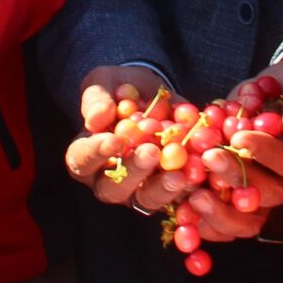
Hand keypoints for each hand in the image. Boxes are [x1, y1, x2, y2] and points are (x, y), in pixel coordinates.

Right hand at [64, 68, 193, 213]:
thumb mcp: (103, 82)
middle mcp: (108, 179)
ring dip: (163, 189)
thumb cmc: (119, 89)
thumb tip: (97, 119)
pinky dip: (190, 184)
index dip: (95, 154)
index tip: (113, 139)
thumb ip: (96, 98)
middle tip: (151, 153)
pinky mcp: (168, 190)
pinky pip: (178, 195)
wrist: (152, 94)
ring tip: (179, 174)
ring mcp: (138, 189)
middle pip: (113, 189)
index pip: (81, 160)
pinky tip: (200, 170)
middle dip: (134, 172)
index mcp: (85, 156)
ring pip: (146, 199)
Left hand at [183, 62, 282, 241]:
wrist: (279, 92)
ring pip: (248, 220)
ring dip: (219, 211)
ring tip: (195, 194)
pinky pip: (225, 221)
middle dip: (236, 176)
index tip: (239, 136)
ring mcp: (266, 197)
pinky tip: (184, 210)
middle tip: (209, 157)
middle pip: (269, 195)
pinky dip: (204, 221)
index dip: (267, 153)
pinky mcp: (240, 199)